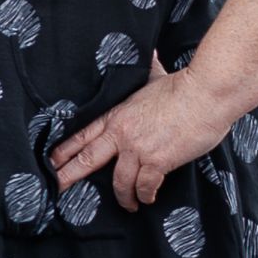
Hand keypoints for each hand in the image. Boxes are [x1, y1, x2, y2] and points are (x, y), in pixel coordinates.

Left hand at [52, 65, 234, 211]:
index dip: (65, 150)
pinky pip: (145, 185)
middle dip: (69, 176)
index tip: (51, 162)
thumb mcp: (154, 77)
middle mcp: (122, 133)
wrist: (206, 93)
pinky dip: (146, 194)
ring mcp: (138, 148)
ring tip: (128, 204)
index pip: (83, 135)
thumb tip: (148, 53)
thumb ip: (146, 72)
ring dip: (123, 197)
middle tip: (58, 188)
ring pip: (119, 181)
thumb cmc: (185, 86)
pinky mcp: (158, 161)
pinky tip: (148, 198)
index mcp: (118, 115)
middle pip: (87, 159)